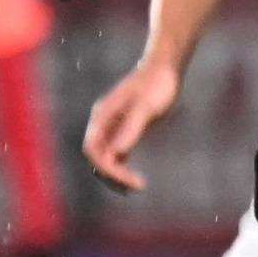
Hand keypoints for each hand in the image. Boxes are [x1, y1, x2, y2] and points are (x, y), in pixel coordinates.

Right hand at [80, 58, 181, 191]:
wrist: (164, 69)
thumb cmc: (156, 84)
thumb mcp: (146, 107)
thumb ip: (131, 128)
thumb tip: (118, 153)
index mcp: (102, 116)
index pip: (93, 150)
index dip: (107, 167)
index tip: (128, 178)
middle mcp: (103, 124)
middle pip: (97, 157)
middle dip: (112, 175)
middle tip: (136, 186)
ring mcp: (113, 128)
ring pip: (105, 159)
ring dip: (115, 175)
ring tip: (136, 187)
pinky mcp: (125, 131)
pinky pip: (116, 156)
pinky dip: (122, 169)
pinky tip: (135, 179)